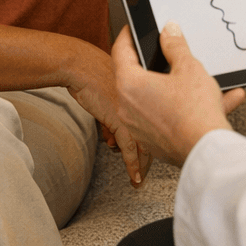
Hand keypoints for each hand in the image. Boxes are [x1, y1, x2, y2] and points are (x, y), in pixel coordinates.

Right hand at [65, 43, 151, 186]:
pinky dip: (132, 164)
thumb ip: (123, 110)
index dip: (163, 136)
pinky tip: (134, 176)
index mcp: (147, 92)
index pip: (162, 118)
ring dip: (143, 163)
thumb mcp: (118, 89)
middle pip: (157, 133)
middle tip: (154, 169)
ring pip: (145, 144)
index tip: (163, 149)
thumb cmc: (97, 74)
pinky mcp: (119, 121)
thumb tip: (116, 136)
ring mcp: (133, 113)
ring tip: (141, 178)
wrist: (81, 68)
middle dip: (156, 154)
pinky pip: (129, 148)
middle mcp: (144, 103)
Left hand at [112, 23, 245, 166]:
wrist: (206, 151)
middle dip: (153, 64)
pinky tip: (207, 103)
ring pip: (153, 97)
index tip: (132, 30)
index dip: (127, 35)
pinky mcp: (152, 140)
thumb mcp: (188, 67)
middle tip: (163, 52)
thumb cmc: (194, 113)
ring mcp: (138, 126)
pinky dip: (179, 108)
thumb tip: (169, 31)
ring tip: (200, 82)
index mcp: (130, 84)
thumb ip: (175, 45)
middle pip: (135, 75)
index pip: (120, 51)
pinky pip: (163, 116)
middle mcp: (127, 107)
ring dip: (172, 87)